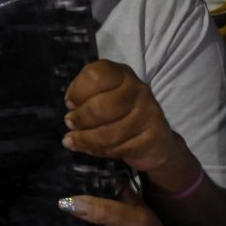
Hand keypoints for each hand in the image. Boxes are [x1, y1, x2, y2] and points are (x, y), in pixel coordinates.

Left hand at [63, 60, 179, 173]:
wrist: (155, 138)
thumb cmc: (119, 111)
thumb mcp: (101, 93)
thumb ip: (85, 94)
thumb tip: (72, 104)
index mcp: (121, 74)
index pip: (96, 75)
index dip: (78, 91)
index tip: (70, 103)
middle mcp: (138, 90)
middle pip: (103, 106)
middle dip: (81, 119)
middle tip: (70, 123)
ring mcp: (148, 113)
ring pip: (111, 133)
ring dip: (86, 139)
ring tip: (73, 140)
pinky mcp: (154, 137)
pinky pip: (121, 149)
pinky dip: (101, 151)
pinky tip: (93, 149)